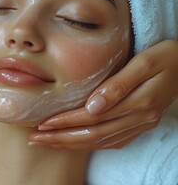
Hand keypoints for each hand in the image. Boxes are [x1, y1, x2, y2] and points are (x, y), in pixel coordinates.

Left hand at [29, 40, 177, 148]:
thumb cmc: (166, 57)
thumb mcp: (146, 62)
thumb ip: (119, 84)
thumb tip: (92, 106)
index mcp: (138, 103)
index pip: (92, 118)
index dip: (66, 122)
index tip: (43, 124)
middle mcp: (139, 119)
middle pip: (93, 135)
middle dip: (61, 138)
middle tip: (36, 139)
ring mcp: (141, 125)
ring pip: (100, 141)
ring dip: (71, 144)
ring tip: (48, 142)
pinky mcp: (141, 125)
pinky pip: (112, 142)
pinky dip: (89, 144)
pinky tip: (75, 142)